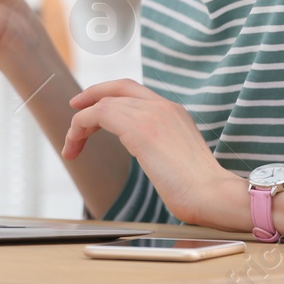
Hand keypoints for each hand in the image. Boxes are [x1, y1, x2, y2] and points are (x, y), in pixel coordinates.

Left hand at [63, 79, 239, 224]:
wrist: (212, 195)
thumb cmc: (201, 191)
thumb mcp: (180, 159)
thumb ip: (164, 150)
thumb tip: (156, 161)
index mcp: (176, 112)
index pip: (136, 91)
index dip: (110, 93)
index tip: (92, 106)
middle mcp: (163, 106)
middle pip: (118, 88)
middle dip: (92, 95)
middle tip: (74, 109)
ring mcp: (152, 113)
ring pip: (104, 103)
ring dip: (81, 124)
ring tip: (71, 147)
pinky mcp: (140, 128)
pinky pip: (98, 114)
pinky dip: (80, 126)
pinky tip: (75, 144)